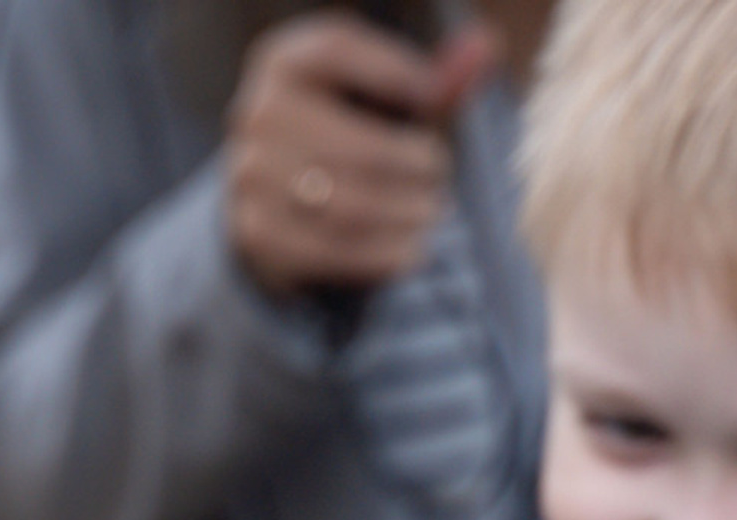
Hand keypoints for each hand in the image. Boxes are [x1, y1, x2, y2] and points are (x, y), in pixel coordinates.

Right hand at [225, 12, 496, 300]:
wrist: (275, 197)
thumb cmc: (342, 134)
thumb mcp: (379, 98)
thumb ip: (433, 79)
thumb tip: (486, 48)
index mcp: (284, 60)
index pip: (338, 49)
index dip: (393, 70)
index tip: (433, 98)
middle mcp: (256, 113)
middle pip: (353, 146)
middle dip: (410, 166)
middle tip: (438, 173)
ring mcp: (250, 177)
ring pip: (346, 205)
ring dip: (403, 214)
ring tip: (431, 212)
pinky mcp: (258, 233)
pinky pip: (331, 251)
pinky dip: (382, 254)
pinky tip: (411, 249)